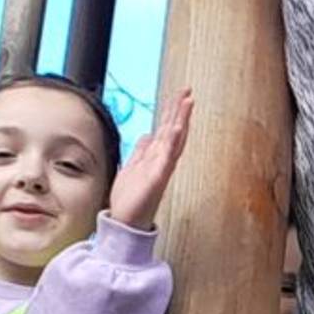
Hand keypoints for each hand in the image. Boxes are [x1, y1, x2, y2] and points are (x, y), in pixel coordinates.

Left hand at [109, 88, 194, 229]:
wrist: (125, 222)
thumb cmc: (130, 199)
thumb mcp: (132, 167)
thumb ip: (141, 151)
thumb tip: (147, 135)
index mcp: (155, 157)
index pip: (167, 129)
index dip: (173, 112)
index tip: (180, 95)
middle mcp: (161, 161)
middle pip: (174, 130)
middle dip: (180, 110)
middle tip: (188, 91)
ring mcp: (161, 169)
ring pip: (174, 140)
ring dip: (182, 120)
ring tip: (188, 102)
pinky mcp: (157, 178)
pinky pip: (167, 157)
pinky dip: (173, 142)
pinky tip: (178, 128)